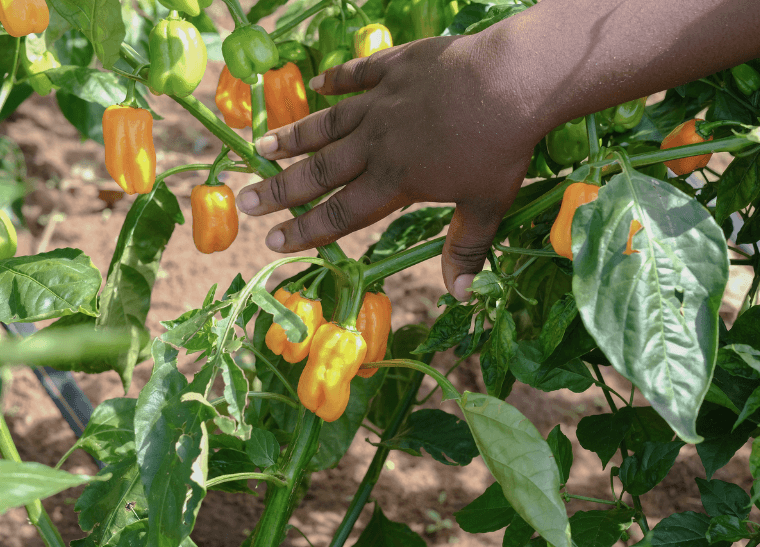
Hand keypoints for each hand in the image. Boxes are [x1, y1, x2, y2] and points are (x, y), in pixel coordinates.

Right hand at [237, 30, 545, 299]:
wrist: (512, 81)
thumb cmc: (500, 147)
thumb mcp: (487, 205)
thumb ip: (466, 248)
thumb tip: (461, 296)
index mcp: (395, 180)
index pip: (342, 213)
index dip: (306, 230)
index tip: (274, 242)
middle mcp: (378, 143)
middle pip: (320, 171)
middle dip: (281, 189)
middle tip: (247, 200)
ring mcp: (382, 102)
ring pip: (328, 124)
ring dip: (294, 138)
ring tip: (262, 146)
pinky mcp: (395, 66)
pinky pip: (357, 74)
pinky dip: (335, 80)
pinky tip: (315, 84)